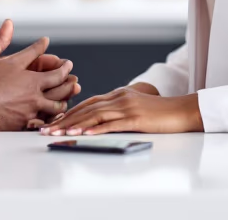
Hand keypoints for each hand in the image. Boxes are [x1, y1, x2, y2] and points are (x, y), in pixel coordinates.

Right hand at [0, 22, 74, 130]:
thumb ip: (1, 39)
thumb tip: (9, 23)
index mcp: (30, 78)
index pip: (57, 73)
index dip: (65, 68)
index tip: (68, 64)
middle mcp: (35, 94)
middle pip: (61, 90)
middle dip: (69, 84)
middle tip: (73, 81)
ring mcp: (31, 111)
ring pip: (56, 107)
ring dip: (63, 102)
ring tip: (64, 99)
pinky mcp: (24, 124)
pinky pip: (45, 121)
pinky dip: (52, 118)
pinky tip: (52, 117)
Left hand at [38, 87, 202, 135]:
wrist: (183, 110)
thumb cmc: (161, 113)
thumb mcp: (137, 106)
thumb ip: (119, 109)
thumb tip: (101, 119)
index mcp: (118, 94)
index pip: (87, 103)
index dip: (68, 111)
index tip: (51, 121)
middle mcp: (120, 97)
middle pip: (86, 108)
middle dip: (63, 119)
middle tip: (44, 129)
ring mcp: (127, 107)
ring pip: (95, 115)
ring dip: (74, 125)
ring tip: (57, 133)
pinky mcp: (136, 118)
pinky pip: (112, 124)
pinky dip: (96, 129)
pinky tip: (84, 134)